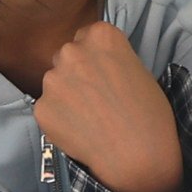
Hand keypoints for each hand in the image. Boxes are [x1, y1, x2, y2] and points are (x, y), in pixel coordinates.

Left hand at [33, 20, 182, 191]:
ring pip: (55, 83)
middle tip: (95, 96)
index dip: (95, 56)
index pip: (87, 35)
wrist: (138, 156)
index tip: (104, 72)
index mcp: (101, 35)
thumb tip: (97, 64)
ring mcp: (53, 80)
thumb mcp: (139, 69)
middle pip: (67, 56)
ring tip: (88, 117)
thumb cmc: (149, 113)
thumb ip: (112, 58)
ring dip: (65, 95)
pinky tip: (79, 131)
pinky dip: (59, 119)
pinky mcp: (41, 108)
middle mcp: (72, 51)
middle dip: (76, 72)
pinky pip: (48, 109)